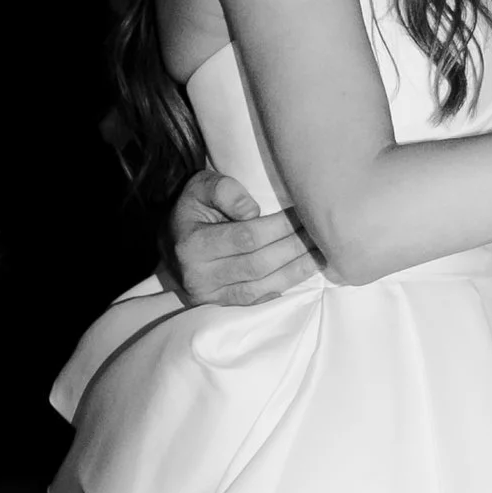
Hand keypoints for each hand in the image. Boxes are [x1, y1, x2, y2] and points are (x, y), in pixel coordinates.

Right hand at [164, 168, 318, 306]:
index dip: (280, 227)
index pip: (247, 237)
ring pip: (262, 286)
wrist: (169, 243)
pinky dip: (284, 287)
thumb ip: (224, 190)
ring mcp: (210, 295)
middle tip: (322, 234)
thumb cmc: (191, 210)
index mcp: (194, 244)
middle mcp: (200, 275)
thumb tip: (253, 211)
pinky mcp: (220, 305)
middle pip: (259, 264)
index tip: (304, 214)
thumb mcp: (199, 187)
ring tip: (322, 254)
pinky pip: (258, 300)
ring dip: (297, 271)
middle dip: (295, 248)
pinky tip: (305, 272)